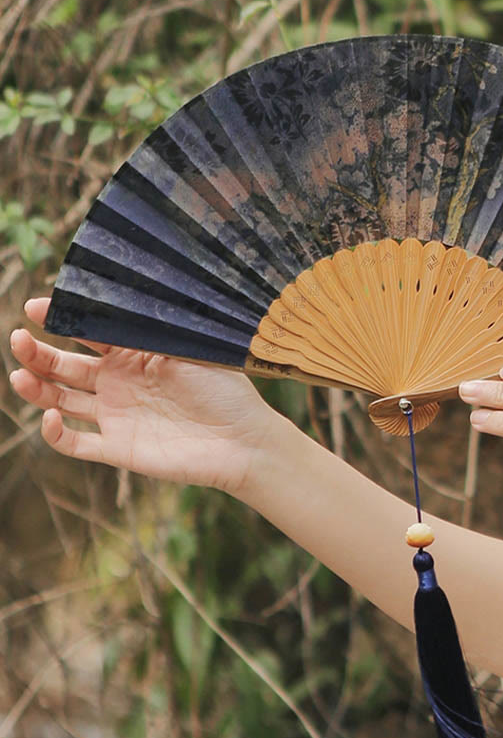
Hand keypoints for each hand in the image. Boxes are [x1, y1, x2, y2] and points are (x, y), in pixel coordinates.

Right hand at [9, 298, 277, 496]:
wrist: (244, 440)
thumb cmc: (225, 390)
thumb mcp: (190, 348)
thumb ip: (154, 327)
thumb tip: (123, 290)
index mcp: (136, 353)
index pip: (88, 333)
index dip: (59, 319)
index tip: (36, 306)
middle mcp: (120, 382)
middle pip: (64, 365)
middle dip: (36, 352)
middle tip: (18, 338)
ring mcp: (116, 415)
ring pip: (60, 401)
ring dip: (36, 388)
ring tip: (19, 375)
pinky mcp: (118, 448)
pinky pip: (75, 443)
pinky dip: (55, 434)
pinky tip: (50, 417)